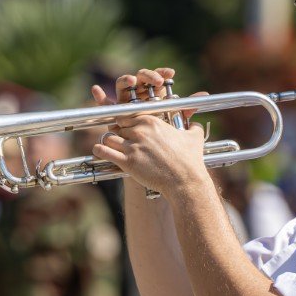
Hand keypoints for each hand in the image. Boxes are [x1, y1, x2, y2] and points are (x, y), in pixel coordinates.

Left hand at [90, 68, 212, 194]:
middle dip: (118, 133)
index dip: (126, 122)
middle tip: (120, 140)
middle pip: (117, 126)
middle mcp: (140, 131)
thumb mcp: (194, 137)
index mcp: (152, 121)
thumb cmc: (190, 160)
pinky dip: (99, 151)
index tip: (126, 128)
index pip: (128, 115)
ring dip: (108, 142)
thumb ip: (193, 125)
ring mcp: (132, 146)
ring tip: (110, 147)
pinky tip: (99, 151)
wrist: (185, 181)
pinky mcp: (127, 161)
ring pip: (108, 137)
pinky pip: (104, 151)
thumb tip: (195, 122)